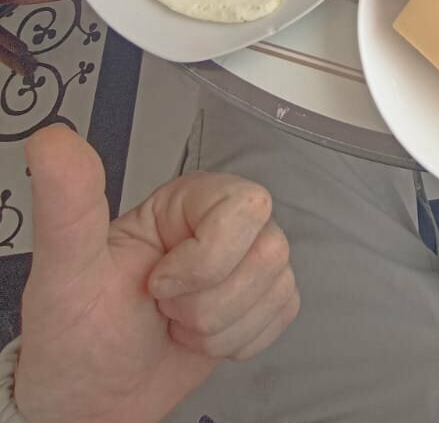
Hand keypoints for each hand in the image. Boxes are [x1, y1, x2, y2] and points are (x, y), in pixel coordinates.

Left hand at [15, 126, 298, 422]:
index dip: (206, 259)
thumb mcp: (65, 271)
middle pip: (269, 249)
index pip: (243, 207)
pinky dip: (238, 342)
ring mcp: (245, 261)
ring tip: (177, 323)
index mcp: (185, 201)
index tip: (157, 284)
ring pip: (277, 285)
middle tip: (165, 306)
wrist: (90, 399)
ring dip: (220, 327)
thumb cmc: (76, 336)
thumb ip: (66, 205)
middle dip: (212, 302)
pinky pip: (283, 313)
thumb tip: (54, 142)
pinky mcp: (260, 298)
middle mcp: (222, 222)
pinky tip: (199, 337)